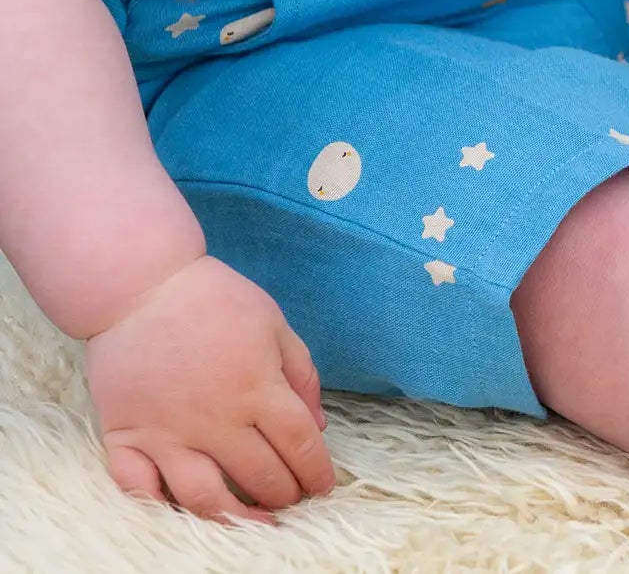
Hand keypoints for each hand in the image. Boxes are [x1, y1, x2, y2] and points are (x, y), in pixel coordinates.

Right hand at [85, 255, 333, 523]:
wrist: (141, 285)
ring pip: (204, 497)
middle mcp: (215, 418)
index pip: (300, 444)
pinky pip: (138, 488)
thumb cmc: (214, 299)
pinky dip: (158, 507)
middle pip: (260, 475)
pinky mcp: (124, 435)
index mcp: (258, 387)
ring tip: (255, 523)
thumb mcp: (275, 324)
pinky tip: (183, 511)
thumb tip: (319, 426)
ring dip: (235, 518)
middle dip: (285, 494)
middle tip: (293, 498)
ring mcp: (166, 432)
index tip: (324, 486)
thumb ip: (302, 375)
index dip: (317, 471)